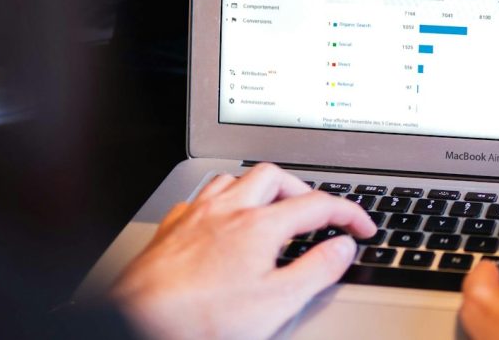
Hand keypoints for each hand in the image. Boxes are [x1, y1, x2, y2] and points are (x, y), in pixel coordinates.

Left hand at [110, 163, 375, 338]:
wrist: (137, 322)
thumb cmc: (199, 319)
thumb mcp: (276, 303)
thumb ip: (316, 270)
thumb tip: (343, 247)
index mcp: (259, 225)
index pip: (317, 205)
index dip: (348, 214)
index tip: (361, 227)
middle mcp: (227, 210)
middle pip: (274, 176)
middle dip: (301, 189)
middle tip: (316, 214)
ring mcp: (195, 216)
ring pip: (234, 179)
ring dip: (259, 188)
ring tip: (271, 209)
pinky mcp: (170, 230)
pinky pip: (201, 198)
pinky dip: (222, 203)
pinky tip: (221, 222)